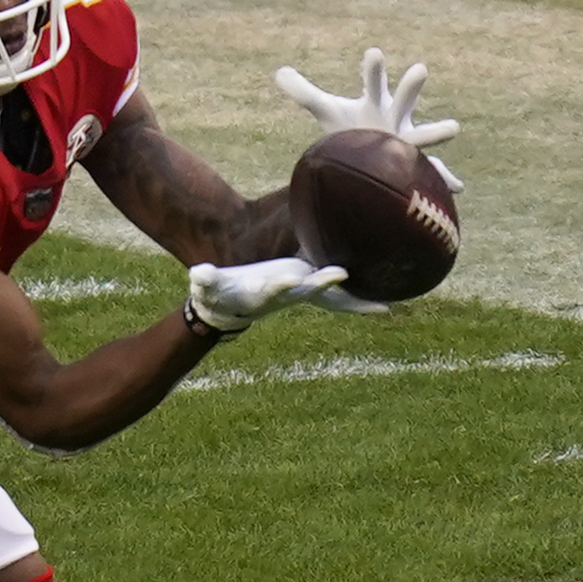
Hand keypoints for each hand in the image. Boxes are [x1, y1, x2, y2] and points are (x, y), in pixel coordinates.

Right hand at [187, 256, 363, 335]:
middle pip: (308, 291)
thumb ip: (205, 280)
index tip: (289, 278)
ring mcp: (300, 292)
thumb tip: (200, 273)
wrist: (231, 308)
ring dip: (352, 301)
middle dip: (323, 284)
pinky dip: (358, 303)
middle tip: (340, 273)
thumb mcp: (206, 287)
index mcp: (262, 292)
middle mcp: (286, 294)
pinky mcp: (307, 287)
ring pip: (330, 298)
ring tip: (380, 308)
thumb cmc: (216, 294)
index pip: (272, 287)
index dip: (280, 284)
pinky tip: (383, 307)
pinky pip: (338, 298)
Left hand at [273, 46, 461, 190]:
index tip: (372, 52)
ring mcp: (408, 143)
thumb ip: (303, 92)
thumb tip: (279, 72)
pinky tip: (458, 188)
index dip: (372, 68)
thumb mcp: (326, 109)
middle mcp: (396, 119)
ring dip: (437, 131)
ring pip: (425, 136)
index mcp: (377, 104)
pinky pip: (434, 174)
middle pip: (403, 99)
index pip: (372, 82)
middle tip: (419, 68)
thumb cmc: (351, 130)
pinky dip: (446, 180)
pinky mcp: (414, 167)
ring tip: (453, 126)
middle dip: (410, 86)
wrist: (370, 157)